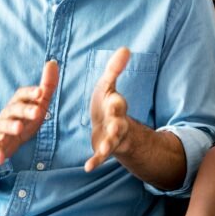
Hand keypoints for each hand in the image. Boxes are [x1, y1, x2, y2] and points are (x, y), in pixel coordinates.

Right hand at [0, 60, 58, 164]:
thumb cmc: (22, 118)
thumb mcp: (36, 103)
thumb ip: (46, 85)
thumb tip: (53, 63)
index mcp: (18, 103)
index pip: (23, 95)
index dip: (31, 93)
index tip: (41, 91)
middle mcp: (8, 113)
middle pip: (15, 109)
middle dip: (26, 110)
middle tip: (38, 112)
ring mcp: (0, 129)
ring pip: (4, 126)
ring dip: (11, 126)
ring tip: (19, 129)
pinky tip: (1, 159)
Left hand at [85, 47, 130, 171]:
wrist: (110, 127)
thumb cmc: (107, 103)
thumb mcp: (108, 86)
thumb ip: (115, 69)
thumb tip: (126, 48)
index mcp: (116, 105)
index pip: (118, 102)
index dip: (116, 102)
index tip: (114, 101)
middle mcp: (117, 122)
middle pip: (119, 122)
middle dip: (116, 123)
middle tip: (114, 125)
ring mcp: (112, 137)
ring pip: (112, 141)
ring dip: (108, 145)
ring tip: (103, 149)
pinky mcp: (104, 149)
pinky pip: (101, 156)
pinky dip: (96, 161)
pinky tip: (88, 167)